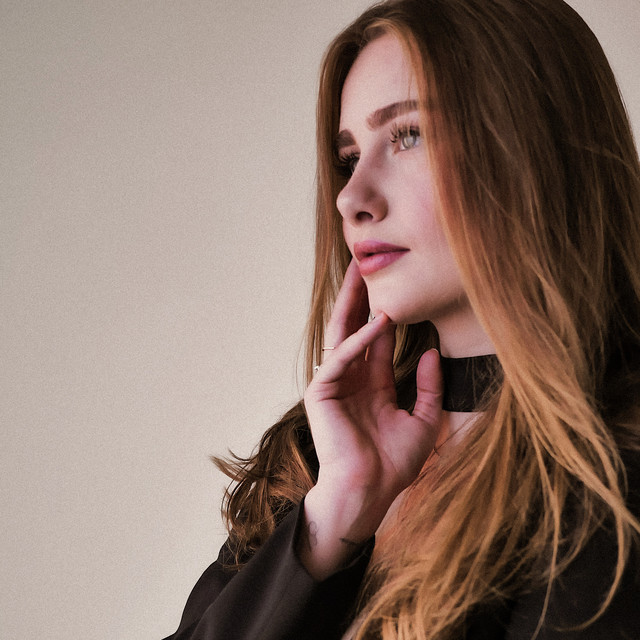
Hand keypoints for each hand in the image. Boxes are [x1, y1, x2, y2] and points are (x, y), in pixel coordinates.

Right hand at [300, 260, 442, 577]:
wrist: (370, 493)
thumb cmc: (394, 464)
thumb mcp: (423, 420)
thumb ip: (428, 386)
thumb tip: (433, 351)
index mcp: (372, 385)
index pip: (378, 340)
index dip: (385, 312)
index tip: (393, 285)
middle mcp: (352, 379)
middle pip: (354, 328)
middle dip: (359, 297)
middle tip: (364, 263)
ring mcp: (334, 384)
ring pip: (342, 334)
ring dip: (351, 304)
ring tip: (359, 273)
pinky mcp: (321, 392)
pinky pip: (341, 359)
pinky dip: (359, 341)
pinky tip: (378, 323)